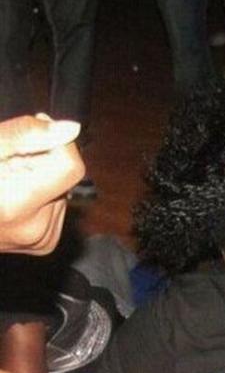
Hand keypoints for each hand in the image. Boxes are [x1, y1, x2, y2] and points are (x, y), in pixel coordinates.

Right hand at [0, 114, 83, 254]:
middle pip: (65, 178)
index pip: (70, 167)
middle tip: (6, 164)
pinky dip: (39, 196)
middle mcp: (35, 230)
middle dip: (40, 162)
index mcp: (16, 207)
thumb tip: (70, 129)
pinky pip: (56, 208)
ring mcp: (41, 240)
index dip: (55, 143)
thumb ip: (24, 135)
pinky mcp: (45, 243)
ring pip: (62, 192)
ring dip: (38, 179)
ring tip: (5, 182)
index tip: (32, 133)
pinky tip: (13, 196)